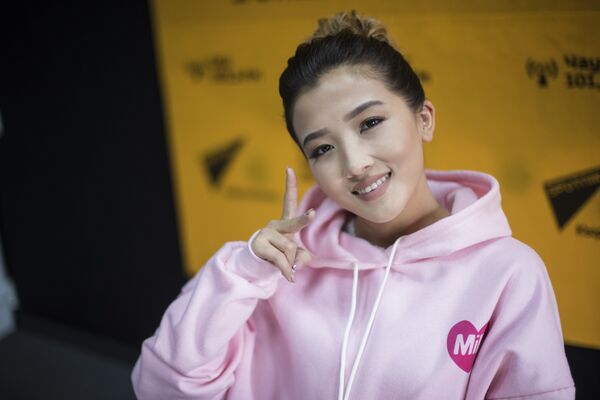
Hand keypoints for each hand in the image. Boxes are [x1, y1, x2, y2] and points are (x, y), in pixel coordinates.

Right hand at [250, 167, 313, 281]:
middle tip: (311, 214)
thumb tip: (296, 260)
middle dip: (304, 220)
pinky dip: (287, 272)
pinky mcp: (259, 244)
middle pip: (293, 224)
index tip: (289, 168)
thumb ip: (302, 257)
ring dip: (291, 263)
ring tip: (286, 267)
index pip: (288, 201)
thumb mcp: (295, 257)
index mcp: (285, 223)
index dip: (290, 185)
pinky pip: (281, 260)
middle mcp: (275, 225)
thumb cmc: (279, 257)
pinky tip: (288, 277)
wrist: (255, 266)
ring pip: (290, 250)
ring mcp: (266, 233)